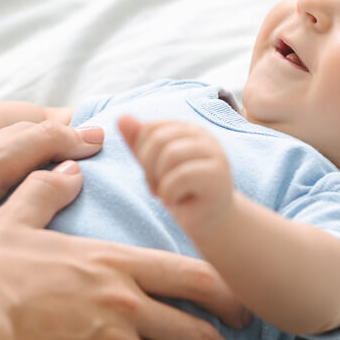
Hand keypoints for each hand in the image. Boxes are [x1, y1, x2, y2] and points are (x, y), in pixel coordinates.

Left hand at [118, 115, 234, 233]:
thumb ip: (139, 143)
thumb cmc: (181, 193)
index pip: (151, 127)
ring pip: (170, 155)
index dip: (141, 153)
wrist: (208, 221)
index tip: (150, 174)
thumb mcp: (153, 166)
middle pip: (158, 139)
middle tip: (156, 188)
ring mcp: (214, 153)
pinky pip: (180, 176)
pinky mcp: (218, 175)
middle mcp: (203, 136)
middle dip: (148, 168)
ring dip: (159, 182)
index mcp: (187, 130)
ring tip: (167, 195)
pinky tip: (176, 202)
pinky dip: (169, 194)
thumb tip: (121, 118)